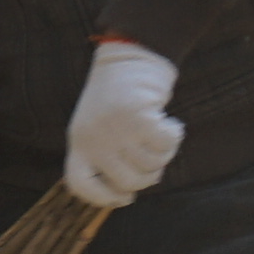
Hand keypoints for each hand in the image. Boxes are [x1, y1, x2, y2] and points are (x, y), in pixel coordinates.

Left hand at [55, 41, 185, 210]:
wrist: (131, 55)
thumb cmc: (119, 97)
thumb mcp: (99, 127)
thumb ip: (107, 156)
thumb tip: (128, 193)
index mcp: (79, 141)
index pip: (79, 184)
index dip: (102, 198)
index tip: (125, 197)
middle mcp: (93, 137)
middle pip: (127, 182)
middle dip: (149, 177)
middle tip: (156, 161)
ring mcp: (114, 128)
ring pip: (150, 165)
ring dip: (164, 153)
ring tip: (161, 134)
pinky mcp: (137, 117)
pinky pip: (164, 145)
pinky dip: (174, 136)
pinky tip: (171, 124)